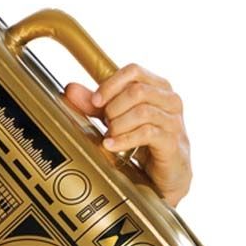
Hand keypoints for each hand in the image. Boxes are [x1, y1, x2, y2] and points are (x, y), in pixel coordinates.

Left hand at [62, 63, 191, 206]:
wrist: (165, 175)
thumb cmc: (143, 144)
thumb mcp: (116, 120)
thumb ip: (96, 106)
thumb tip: (71, 89)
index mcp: (158, 87)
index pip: (134, 71)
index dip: (110, 84)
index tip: (95, 102)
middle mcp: (170, 100)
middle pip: (137, 90)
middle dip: (113, 108)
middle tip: (105, 124)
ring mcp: (174, 121)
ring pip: (142, 111)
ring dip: (118, 125)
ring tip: (109, 136)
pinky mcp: (172, 141)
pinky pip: (146, 133)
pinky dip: (124, 139)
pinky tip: (111, 145)